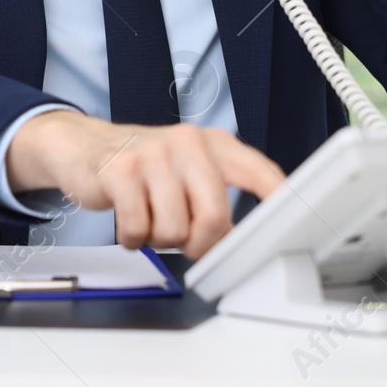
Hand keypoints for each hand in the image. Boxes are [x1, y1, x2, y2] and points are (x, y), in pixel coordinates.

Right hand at [5, 112, 285, 259]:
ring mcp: (152, 154)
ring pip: (173, 230)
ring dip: (159, 239)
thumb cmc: (146, 167)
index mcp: (214, 144)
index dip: (282, 200)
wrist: (84, 146)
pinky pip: (137, 229)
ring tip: (149, 217)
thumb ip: (219, 199)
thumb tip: (249, 243)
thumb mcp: (189, 172)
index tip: (302, 221)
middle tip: (185, 241)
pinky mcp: (119, 170)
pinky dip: (132, 237)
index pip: (259, 172)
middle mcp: (187, 142)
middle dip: (200, 244)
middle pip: (215, 217)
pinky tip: (128, 218)